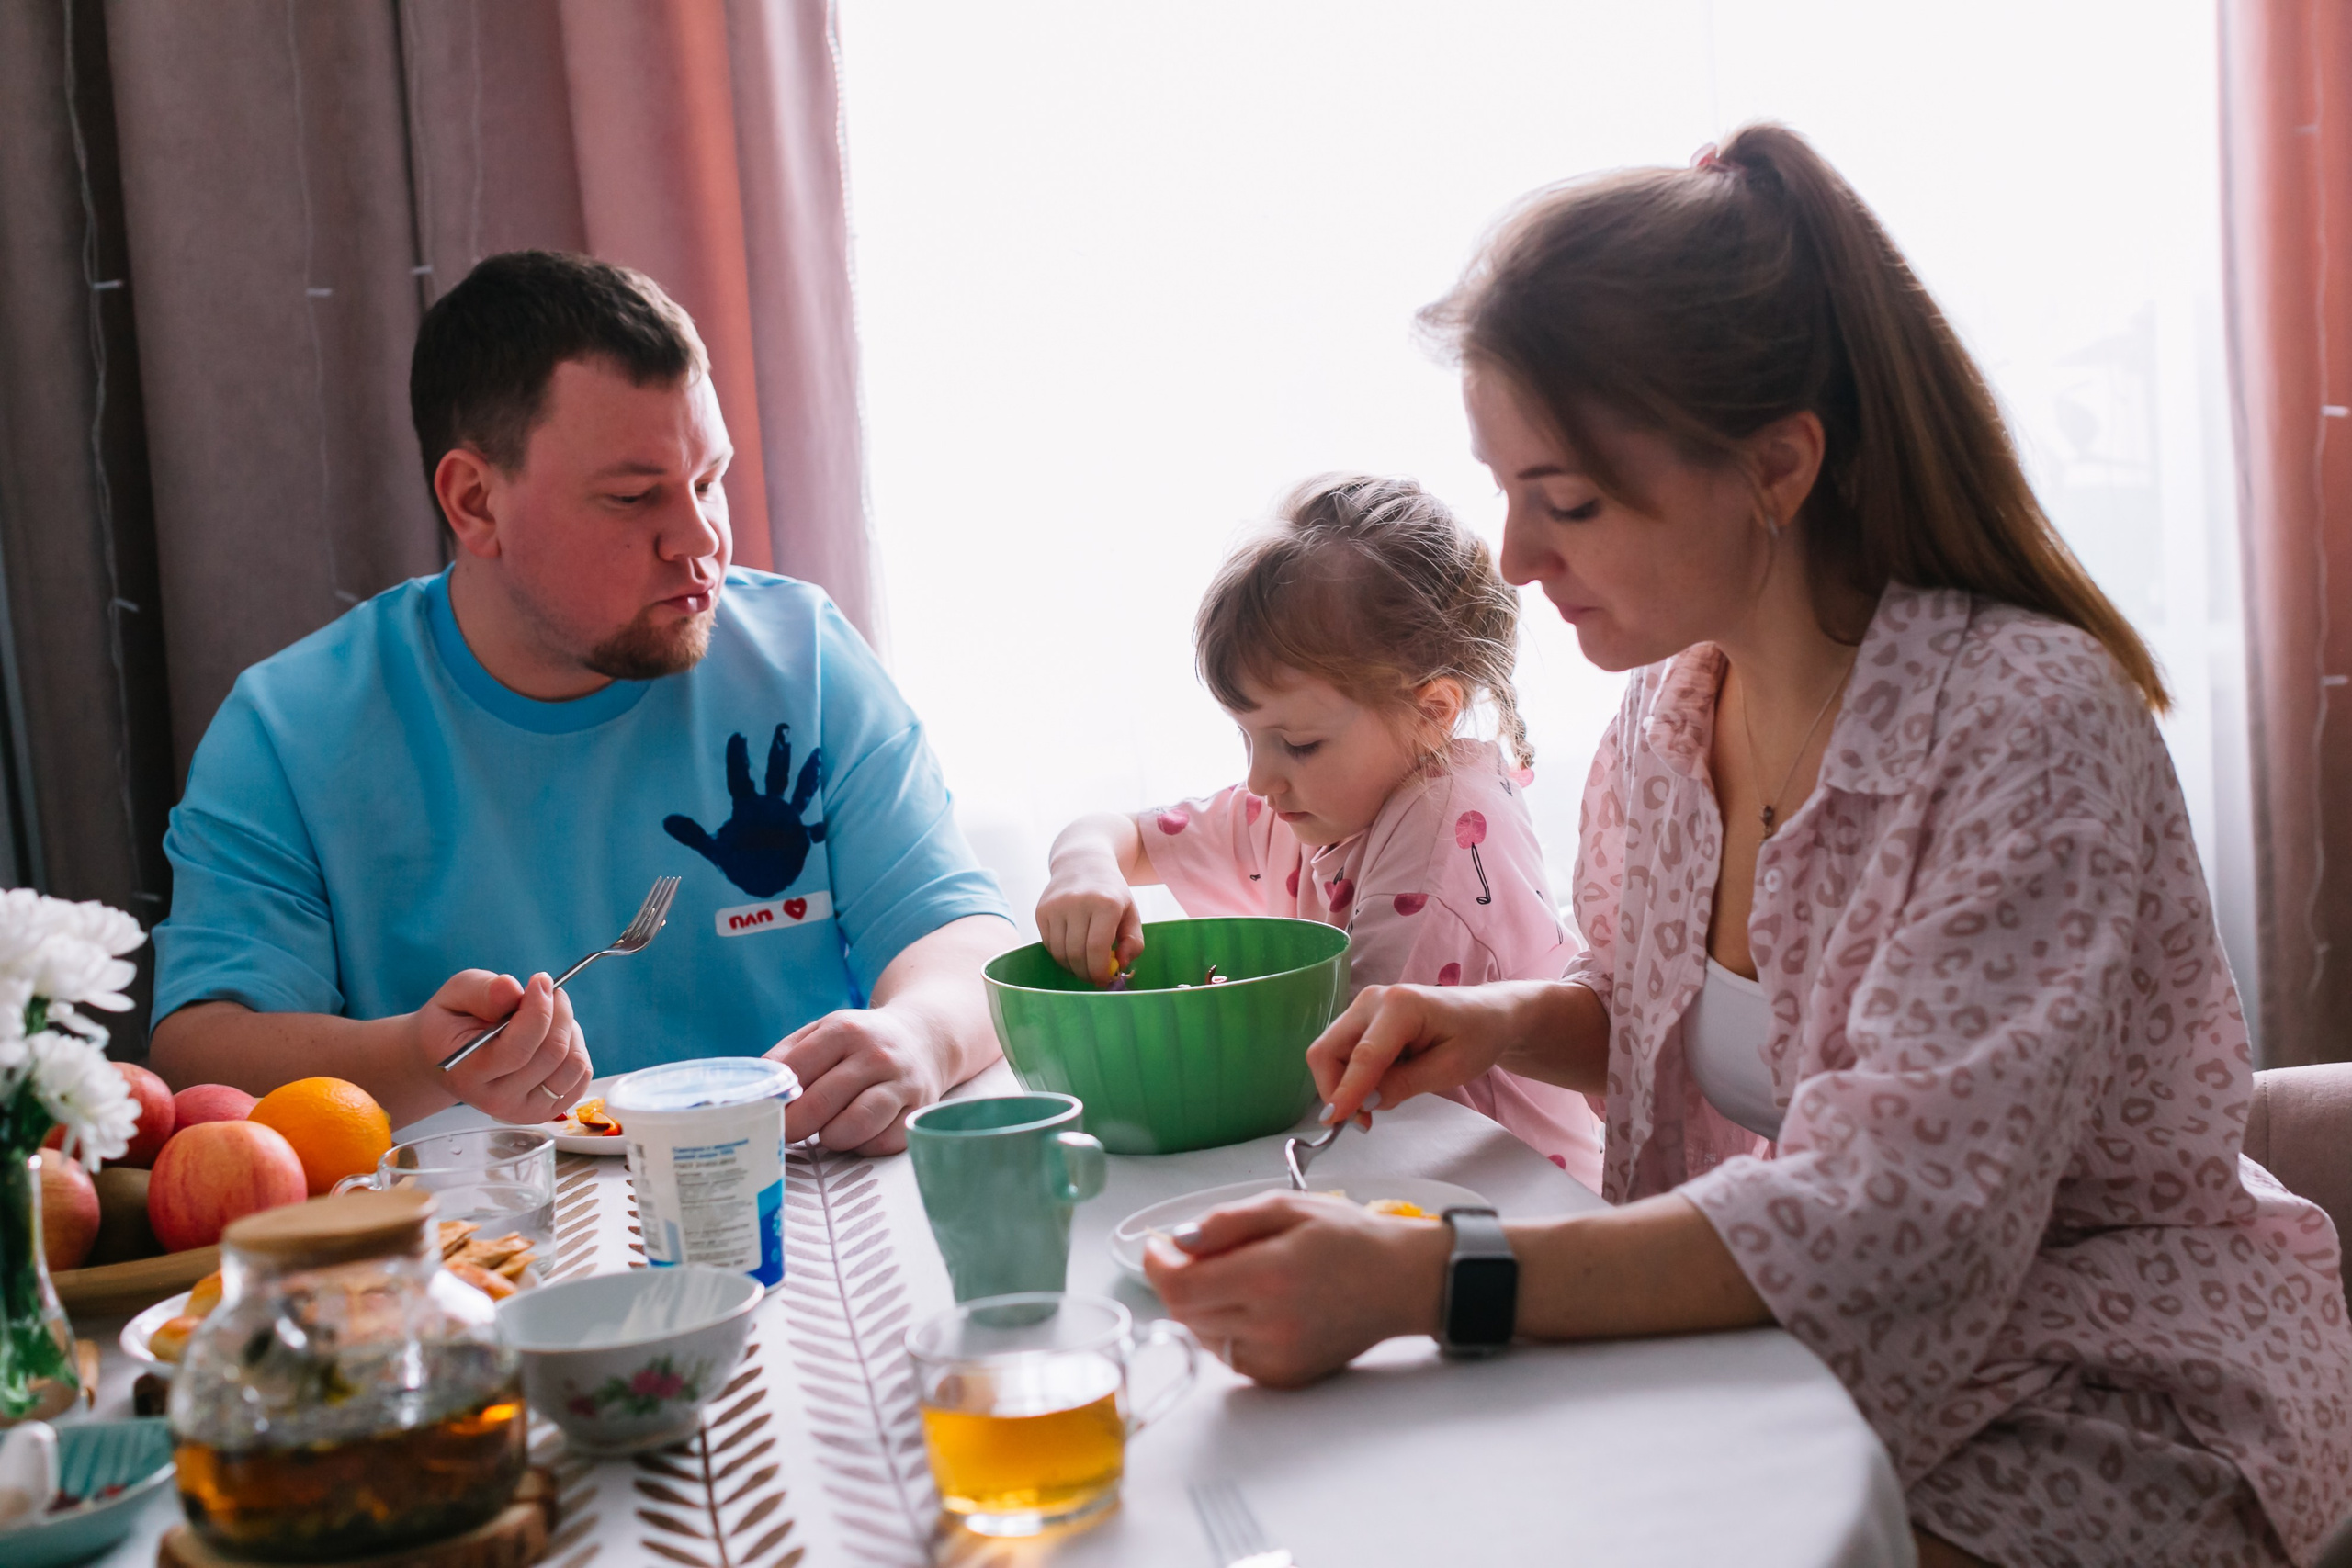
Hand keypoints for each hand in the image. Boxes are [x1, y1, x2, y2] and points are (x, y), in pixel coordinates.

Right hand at [420, 969, 593, 1123]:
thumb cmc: (454, 1023)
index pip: (518, 1049)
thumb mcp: (456, 995)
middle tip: (550, 990)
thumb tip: (511, 989)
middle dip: (559, 1012)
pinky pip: (582, 1075)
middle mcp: (497, 1101)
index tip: (541, 980)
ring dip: (570, 1030)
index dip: (538, 1011)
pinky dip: (577, 1047)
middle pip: (552, 1054)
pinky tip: (555, 1036)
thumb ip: (482, 991)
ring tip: (550, 1016)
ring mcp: (525, 1111)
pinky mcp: (547, 1111)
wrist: (452, 1060)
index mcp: (468, 1074)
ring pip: (573, 1065)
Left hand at [663, 725, 826, 897]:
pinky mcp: (800, 837)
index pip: (740, 779)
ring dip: (808, 775)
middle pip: (775, 774)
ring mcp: (787, 820)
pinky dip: (817, 831)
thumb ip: (692, 835)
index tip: (737, 736)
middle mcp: (769, 808)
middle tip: (782, 727)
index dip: (737, 759)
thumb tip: (666, 821)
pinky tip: (822, 828)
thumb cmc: (738, 861)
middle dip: (779, 753)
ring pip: (800, 792)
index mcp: (747, 807)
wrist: (758, 881)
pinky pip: (812, 832)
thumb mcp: (713, 849)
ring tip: (815, 753)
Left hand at [770, 1005, 945, 1154]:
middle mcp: (876, 1055)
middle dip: (795, 1127)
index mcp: (845, 1029)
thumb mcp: (824, 1030)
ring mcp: (902, 1084)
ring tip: (827, 1131)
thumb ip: (787, 1056)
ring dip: (831, 1137)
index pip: (796, 1071)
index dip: (776, 1099)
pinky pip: (881, 1143)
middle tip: (787, 1134)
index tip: (766, 1113)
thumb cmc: (861, 1040)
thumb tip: (758, 1090)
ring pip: (854, 1127)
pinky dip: (862, 1146)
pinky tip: (858, 1133)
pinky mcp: (918, 1111)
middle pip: (820, 1104)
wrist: (924, 1036)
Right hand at [1036, 850, 1142, 984]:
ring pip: (1060, 952)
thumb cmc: (1111, 893)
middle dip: (1086, 973)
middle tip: (1094, 978)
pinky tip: (1072, 950)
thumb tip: (1121, 964)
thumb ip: (1133, 941)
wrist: (1082, 863)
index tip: (1104, 980)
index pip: (1097, 948)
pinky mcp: (1041, 910)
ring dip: (1072, 966)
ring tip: (1084, 965)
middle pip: (1076, 953)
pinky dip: (1060, 954)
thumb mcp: (1131, 912)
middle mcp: (1078, 902)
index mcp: (1105, 903)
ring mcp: (1056, 905)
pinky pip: (1049, 944)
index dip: (1099, 971)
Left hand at [1141, 1191, 1448, 1386]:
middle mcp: (1268, 1326)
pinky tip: (1251, 1304)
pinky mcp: (1282, 1377)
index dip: (1157, 1264)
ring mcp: (1275, 1358)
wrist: (1401, 1283)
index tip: (1158, 1246)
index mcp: (1268, 1278)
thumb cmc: (1350, 1239)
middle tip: (1191, 1253)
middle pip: (1184, 1311)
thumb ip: (1226, 1222)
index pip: (1180, 1286)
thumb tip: (1179, 1241)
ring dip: (1199, 1303)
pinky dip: (1224, 1328)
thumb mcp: (1287, 1207)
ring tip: (1233, 1274)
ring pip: (1202, 1334)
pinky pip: (1228, 1354)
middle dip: (1176, 1279)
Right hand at [1307, 983, 1521, 1126]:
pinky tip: (1378, 1086)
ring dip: (1342, 1085)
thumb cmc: (1476, 1037)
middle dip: (1335, 1089)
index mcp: (1401, 1006)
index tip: (1335, 1122)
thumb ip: (1405, 1085)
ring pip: (1330, 1052)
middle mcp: (1373, 999)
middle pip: (1328, 1049)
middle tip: (1362, 1121)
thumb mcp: (1450, 1069)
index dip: (1347, 1090)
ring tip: (1376, 1104)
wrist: (1485, 1014)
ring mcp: (1364, 1006)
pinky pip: (1342, 1051)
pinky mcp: (1362, 1017)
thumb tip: (1365, 1102)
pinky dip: (1350, 1076)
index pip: (1364, 1055)